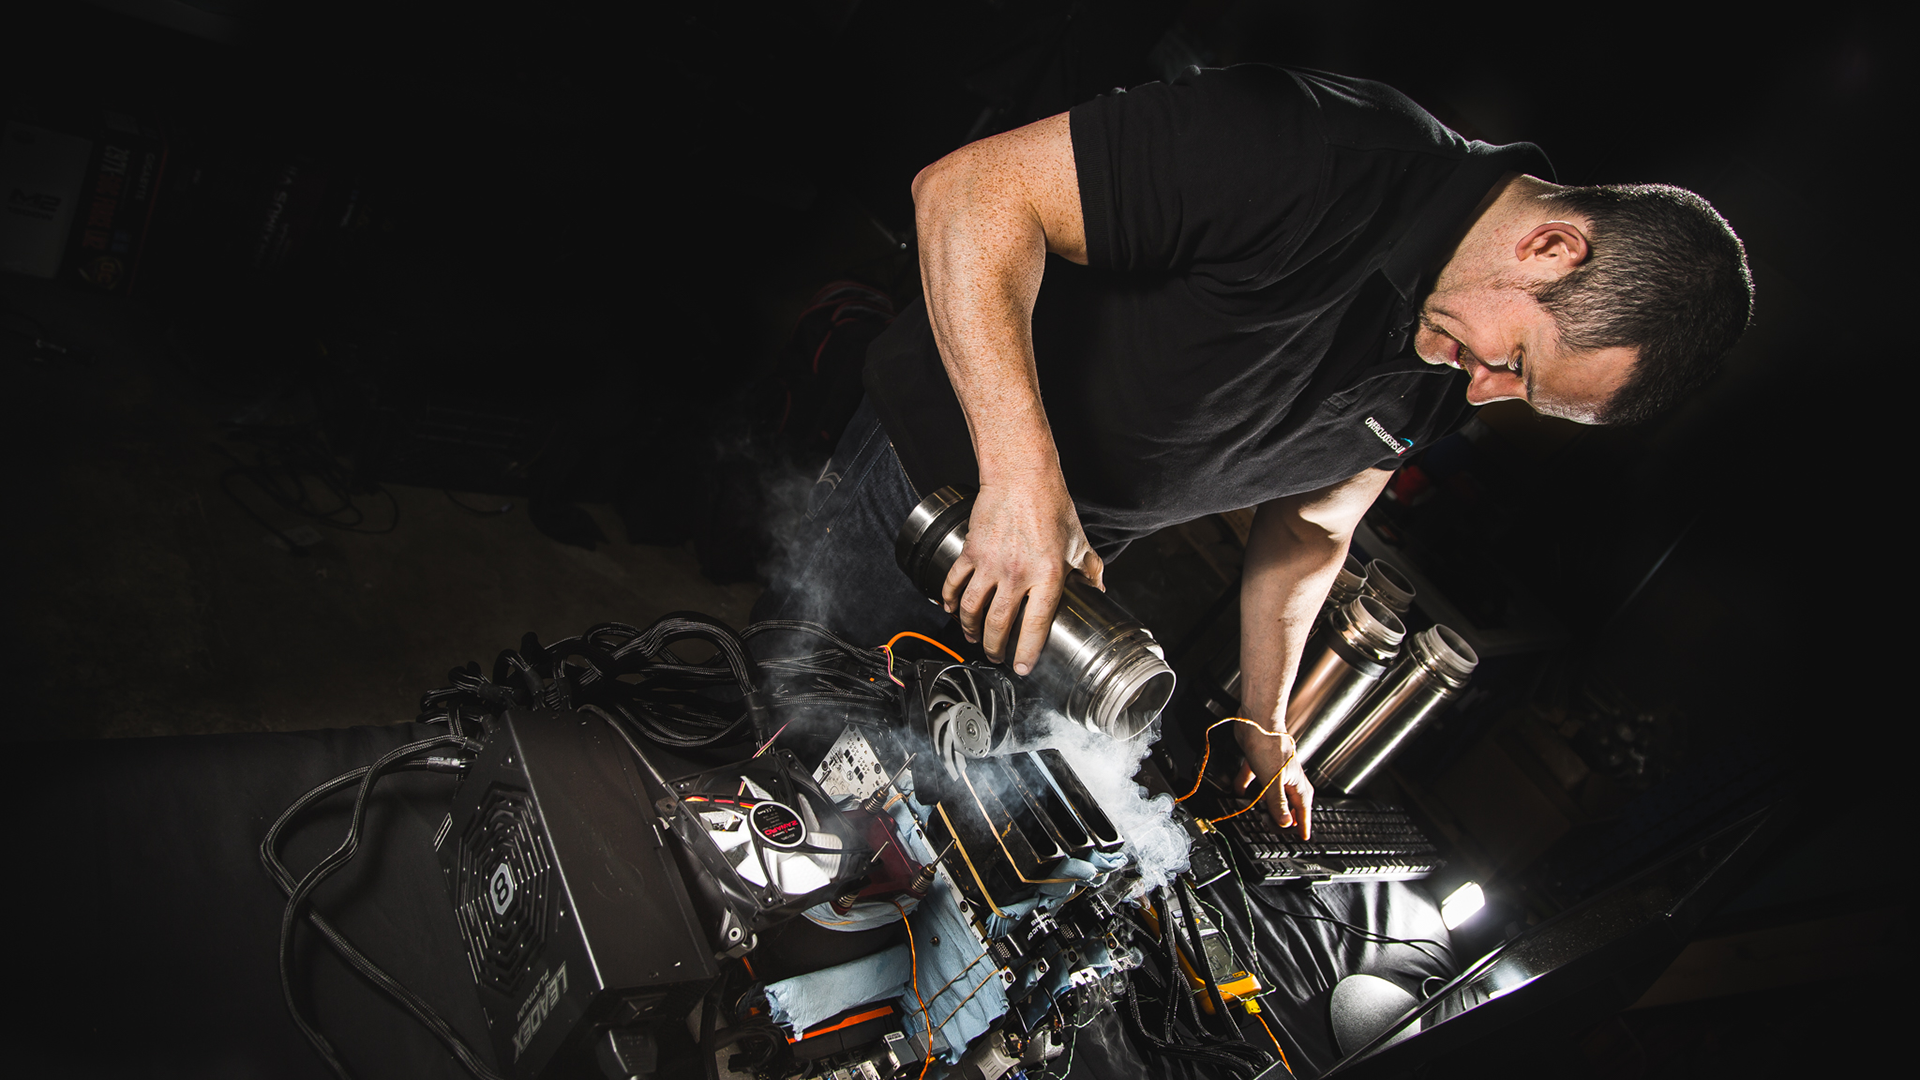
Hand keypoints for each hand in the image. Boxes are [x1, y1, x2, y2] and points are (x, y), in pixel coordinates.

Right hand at [940, 479, 1102, 674]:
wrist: (1021, 476)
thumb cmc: (1051, 505)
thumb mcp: (1078, 540)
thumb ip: (1089, 568)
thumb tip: (1099, 587)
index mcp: (1047, 576)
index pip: (1035, 625)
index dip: (1027, 652)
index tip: (1023, 667)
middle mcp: (1016, 574)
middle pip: (999, 624)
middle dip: (995, 648)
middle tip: (996, 657)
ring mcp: (990, 563)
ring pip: (972, 608)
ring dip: (970, 628)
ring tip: (974, 637)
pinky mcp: (971, 551)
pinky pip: (955, 582)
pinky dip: (949, 599)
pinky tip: (951, 608)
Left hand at [1233, 727, 1312, 838]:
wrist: (1257, 721)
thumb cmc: (1269, 746)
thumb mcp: (1273, 781)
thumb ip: (1278, 804)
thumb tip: (1284, 823)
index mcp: (1296, 783)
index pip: (1303, 809)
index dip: (1302, 824)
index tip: (1303, 837)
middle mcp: (1287, 776)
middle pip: (1290, 801)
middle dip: (1287, 816)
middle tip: (1283, 829)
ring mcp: (1273, 768)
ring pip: (1273, 791)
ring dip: (1268, 803)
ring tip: (1263, 814)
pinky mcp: (1259, 761)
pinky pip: (1254, 778)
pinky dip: (1247, 786)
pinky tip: (1239, 792)